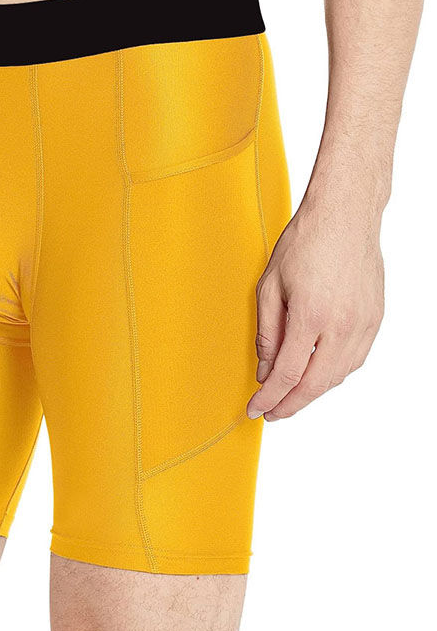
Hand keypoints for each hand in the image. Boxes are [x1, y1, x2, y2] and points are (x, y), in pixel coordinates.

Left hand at [246, 196, 383, 420]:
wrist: (344, 217)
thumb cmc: (305, 243)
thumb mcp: (269, 287)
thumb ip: (267, 332)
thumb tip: (264, 369)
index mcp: (311, 316)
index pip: (286, 374)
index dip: (268, 398)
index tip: (255, 408)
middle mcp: (343, 326)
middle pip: (315, 384)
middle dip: (290, 404)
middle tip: (271, 413)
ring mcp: (364, 324)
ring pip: (338, 376)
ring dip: (313, 391)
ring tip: (290, 396)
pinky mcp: (375, 319)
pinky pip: (355, 359)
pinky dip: (333, 373)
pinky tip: (317, 374)